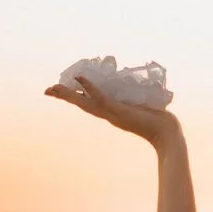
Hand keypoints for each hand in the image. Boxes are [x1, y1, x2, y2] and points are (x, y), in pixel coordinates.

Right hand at [44, 75, 180, 147]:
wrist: (165, 132)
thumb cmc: (157, 119)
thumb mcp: (142, 105)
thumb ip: (136, 99)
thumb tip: (139, 90)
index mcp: (110, 111)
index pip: (88, 101)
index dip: (75, 95)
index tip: (62, 89)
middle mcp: (107, 113)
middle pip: (80, 103)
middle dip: (63, 96)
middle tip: (47, 90)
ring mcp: (110, 112)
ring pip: (84, 101)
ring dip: (68, 94)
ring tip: (53, 88)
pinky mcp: (117, 109)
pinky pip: (99, 96)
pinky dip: (89, 86)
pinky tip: (78, 78)